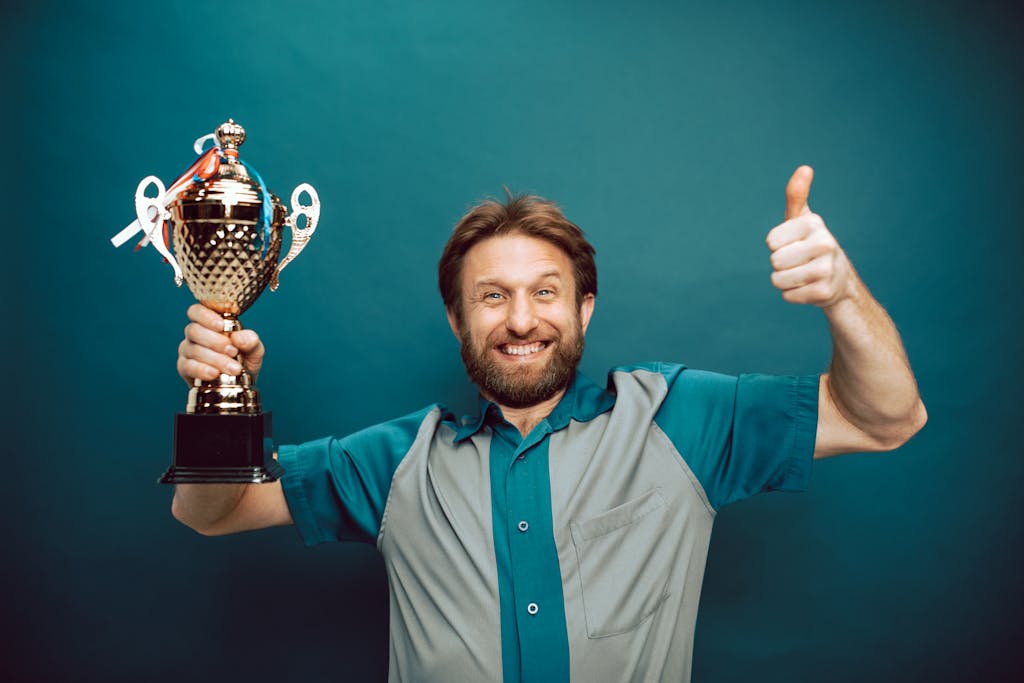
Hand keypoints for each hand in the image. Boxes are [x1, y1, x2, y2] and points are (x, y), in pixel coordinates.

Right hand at [176, 304, 264, 385]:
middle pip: (194, 330)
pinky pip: (188, 366)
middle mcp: (195, 334)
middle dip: (215, 341)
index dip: (206, 316)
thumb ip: (251, 341)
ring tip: (234, 368)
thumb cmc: (244, 360)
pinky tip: (215, 373)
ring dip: (215, 359)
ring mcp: (188, 350)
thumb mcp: (254, 350)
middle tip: (233, 351)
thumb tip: (237, 338)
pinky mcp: (184, 368)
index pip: (197, 311)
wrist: (240, 384)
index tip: (222, 326)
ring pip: (193, 349)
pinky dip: (202, 370)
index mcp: (210, 322)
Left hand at [766, 166, 852, 307]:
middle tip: (797, 261)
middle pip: (774, 261)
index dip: (777, 245)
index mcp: (814, 225)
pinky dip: (792, 294)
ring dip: (784, 280)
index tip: (792, 244)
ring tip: (801, 274)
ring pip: (778, 280)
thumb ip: (796, 196)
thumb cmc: (810, 244)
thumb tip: (805, 168)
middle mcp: (824, 245)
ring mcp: (825, 270)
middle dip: (779, 265)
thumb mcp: (802, 220)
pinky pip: (787, 296)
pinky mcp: (823, 293)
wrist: (838, 278)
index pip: (771, 242)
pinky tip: (808, 287)